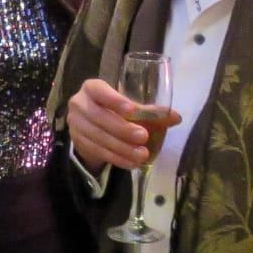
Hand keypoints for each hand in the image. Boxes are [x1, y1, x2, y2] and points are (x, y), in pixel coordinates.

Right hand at [66, 78, 181, 171]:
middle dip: (122, 129)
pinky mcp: (78, 143)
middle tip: (143, 136)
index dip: (114, 100)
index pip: (100, 91)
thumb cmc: (115, 109)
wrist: (92, 126)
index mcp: (92, 88)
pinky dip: (117, 158)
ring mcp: (76, 124)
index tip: (132, 110)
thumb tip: (176, 117)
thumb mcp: (130, 106)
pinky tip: (132, 163)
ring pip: (99, 138)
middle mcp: (79, 104)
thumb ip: (150, 111)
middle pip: (99, 117)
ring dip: (122, 148)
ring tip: (142, 154)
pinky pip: (99, 152)